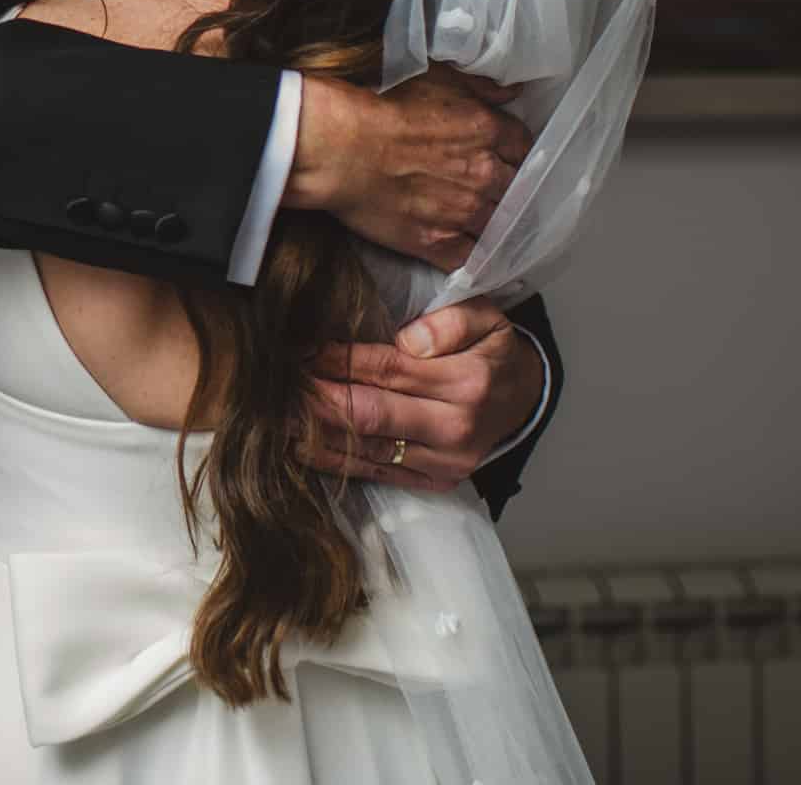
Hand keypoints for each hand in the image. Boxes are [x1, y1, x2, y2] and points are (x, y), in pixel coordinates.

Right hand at [284, 68, 530, 270]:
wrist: (341, 147)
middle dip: (508, 190)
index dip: (513, 153)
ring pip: (499, 227)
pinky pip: (470, 260)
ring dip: (494, 224)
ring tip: (482, 222)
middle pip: (517, 190)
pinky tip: (470, 254)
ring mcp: (463, 212)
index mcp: (487, 131)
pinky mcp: (437, 242)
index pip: (523, 149)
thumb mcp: (436, 77)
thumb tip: (512, 94)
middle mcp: (484, 174)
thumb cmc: (381, 106)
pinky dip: (473, 259)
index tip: (503, 156)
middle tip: (491, 188)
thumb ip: (480, 87)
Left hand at [299, 300, 541, 489]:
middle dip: (318, 400)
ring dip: (318, 434)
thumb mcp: (488, 319)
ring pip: (368, 450)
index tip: (301, 350)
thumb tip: (410, 340)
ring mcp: (445, 463)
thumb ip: (451, 321)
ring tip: (276, 417)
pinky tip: (301, 446)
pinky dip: (336, 461)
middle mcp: (455, 428)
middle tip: (276, 386)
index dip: (339, 360)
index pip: (388, 369)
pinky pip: (377, 473)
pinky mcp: (435, 482)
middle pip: (371, 415)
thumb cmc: (493, 352)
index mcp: (467, 381)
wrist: (524, 401)